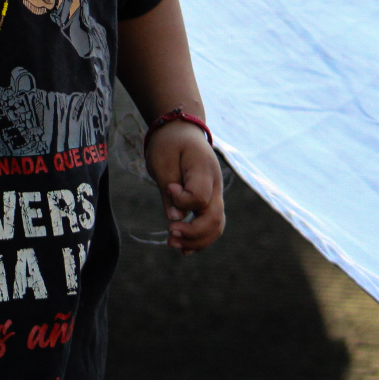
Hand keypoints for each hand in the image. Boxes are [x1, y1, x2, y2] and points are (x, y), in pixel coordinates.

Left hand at [145, 120, 224, 253]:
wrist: (180, 130)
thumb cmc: (169, 143)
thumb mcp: (162, 161)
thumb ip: (168, 190)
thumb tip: (175, 219)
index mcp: (204, 170)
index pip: (200, 198)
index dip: (182, 201)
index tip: (169, 187)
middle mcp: (215, 184)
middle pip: (214, 219)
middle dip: (192, 233)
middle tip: (169, 234)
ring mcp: (215, 193)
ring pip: (216, 226)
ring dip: (196, 240)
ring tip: (172, 243)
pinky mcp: (209, 200)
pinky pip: (211, 224)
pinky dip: (200, 238)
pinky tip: (184, 248)